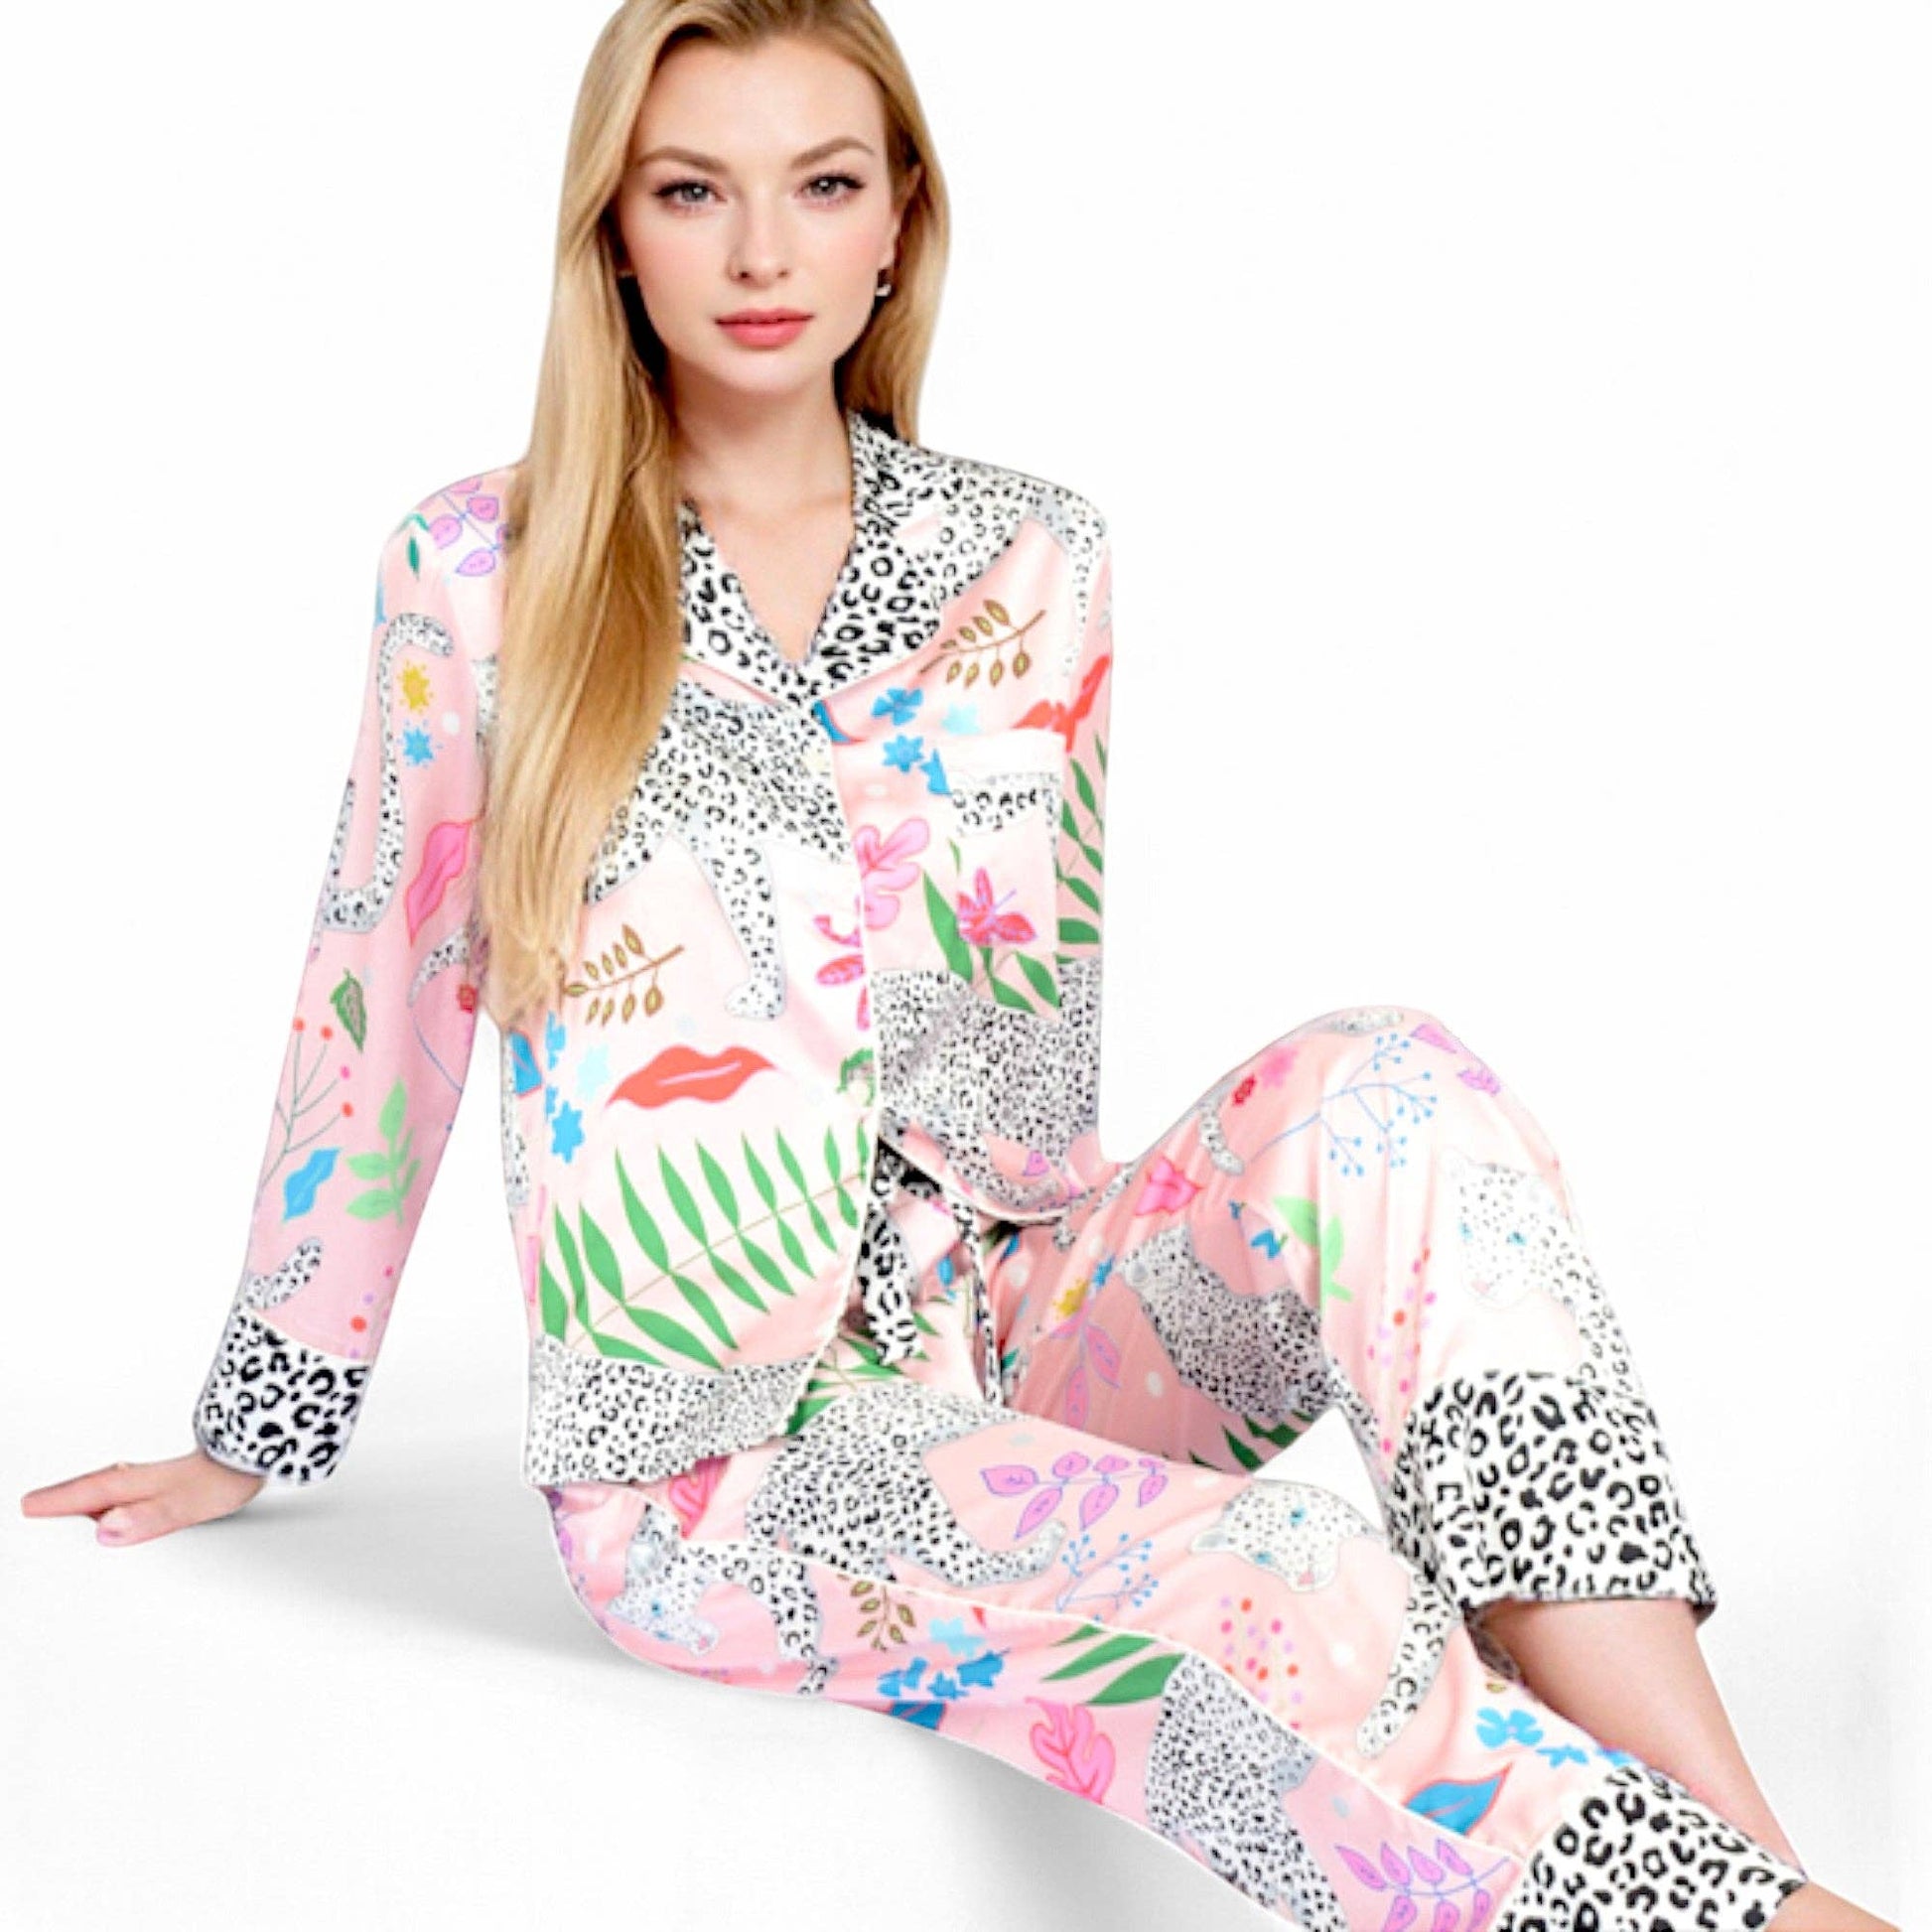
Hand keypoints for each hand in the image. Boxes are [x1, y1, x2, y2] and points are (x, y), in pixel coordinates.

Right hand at [19, 1451, 268, 1544]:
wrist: (261, 1451)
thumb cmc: (229, 1474)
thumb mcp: (188, 1501)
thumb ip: (149, 1516)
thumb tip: (109, 1529)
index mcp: (138, 1483)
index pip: (87, 1495)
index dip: (55, 1504)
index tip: (25, 1508)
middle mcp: (141, 1479)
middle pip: (89, 1492)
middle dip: (59, 1500)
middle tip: (30, 1508)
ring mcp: (154, 1479)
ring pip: (106, 1491)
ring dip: (83, 1500)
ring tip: (59, 1513)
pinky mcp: (169, 1483)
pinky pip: (125, 1493)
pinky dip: (109, 1501)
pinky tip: (113, 1512)